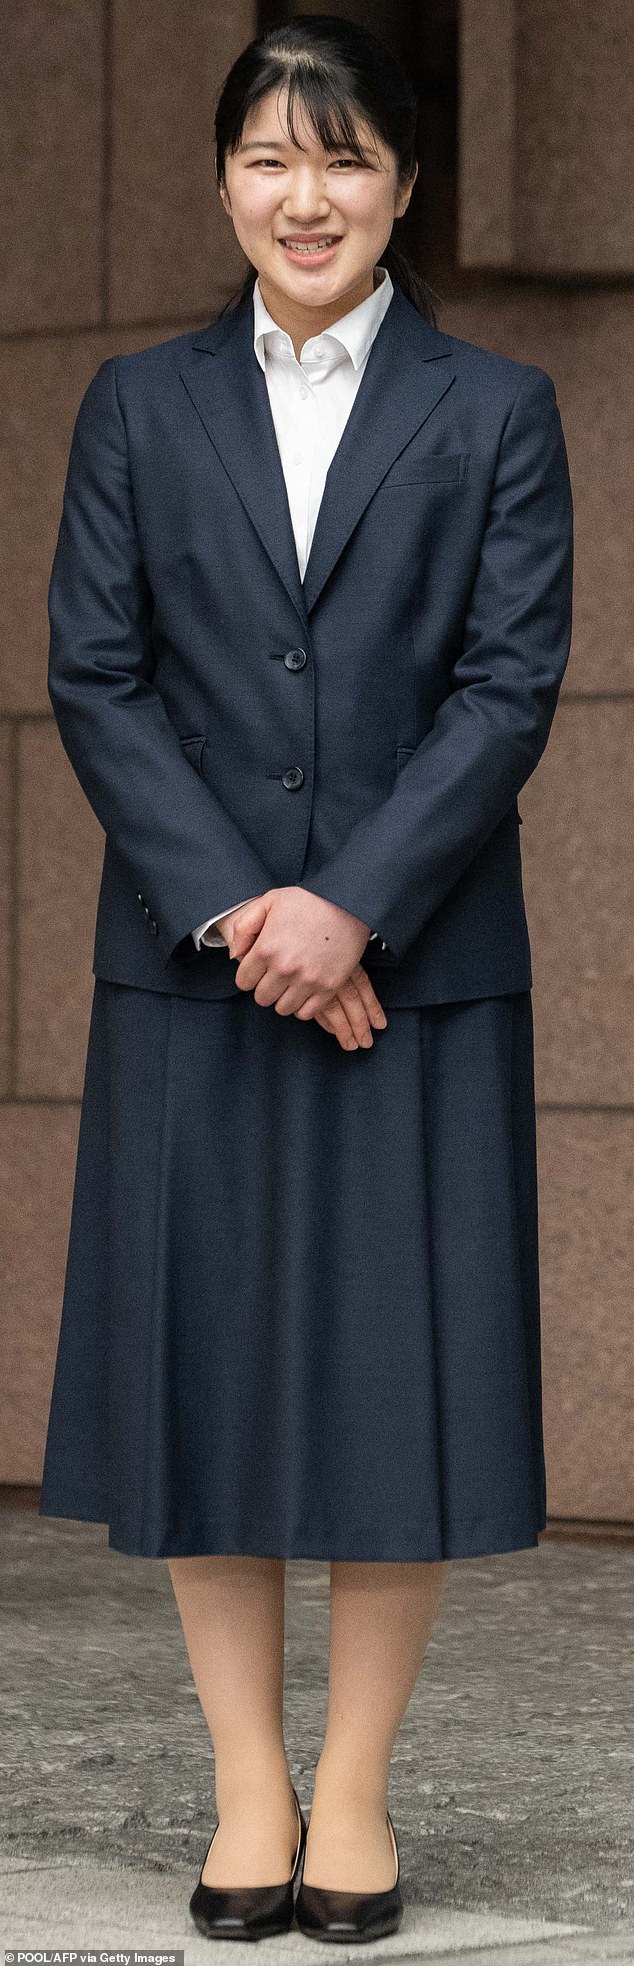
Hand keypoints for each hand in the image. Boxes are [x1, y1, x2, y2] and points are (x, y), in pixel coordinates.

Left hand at [215, 893, 387, 1049]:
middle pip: (262, 998)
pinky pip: (307, 1012)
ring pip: (283, 1008)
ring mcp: (308, 980)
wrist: (347, 902)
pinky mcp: (328, 986)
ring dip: (284, 998)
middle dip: (265, 988)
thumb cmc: (307, 900)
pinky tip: (305, 990)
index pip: (243, 982)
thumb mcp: (268, 901)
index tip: (259, 969)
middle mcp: (284, 968)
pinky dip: (303, 1005)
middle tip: (275, 976)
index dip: (249, 975)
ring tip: (291, 983)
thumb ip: (244, 927)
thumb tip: (235, 955)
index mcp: (266, 948)